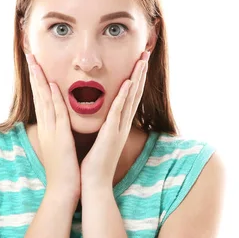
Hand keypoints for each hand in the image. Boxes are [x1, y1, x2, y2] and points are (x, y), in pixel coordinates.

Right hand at [26, 53, 80, 202]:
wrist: (64, 189)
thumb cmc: (64, 169)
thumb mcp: (60, 145)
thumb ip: (59, 131)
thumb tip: (60, 120)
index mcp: (47, 127)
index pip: (40, 98)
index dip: (37, 79)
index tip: (34, 62)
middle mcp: (46, 126)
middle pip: (38, 94)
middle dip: (33, 73)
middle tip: (29, 53)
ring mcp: (51, 131)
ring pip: (44, 100)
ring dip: (41, 80)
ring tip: (36, 61)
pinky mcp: (60, 138)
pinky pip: (57, 115)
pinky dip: (54, 100)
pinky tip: (53, 86)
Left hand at [80, 50, 150, 188]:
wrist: (93, 183)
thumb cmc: (93, 164)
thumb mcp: (99, 140)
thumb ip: (102, 127)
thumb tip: (100, 117)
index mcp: (118, 125)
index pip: (129, 97)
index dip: (135, 79)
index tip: (138, 63)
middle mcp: (122, 125)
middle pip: (134, 94)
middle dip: (140, 73)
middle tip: (146, 54)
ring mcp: (119, 129)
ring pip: (131, 99)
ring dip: (137, 79)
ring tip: (142, 61)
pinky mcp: (112, 134)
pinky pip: (119, 112)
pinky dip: (125, 97)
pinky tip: (128, 83)